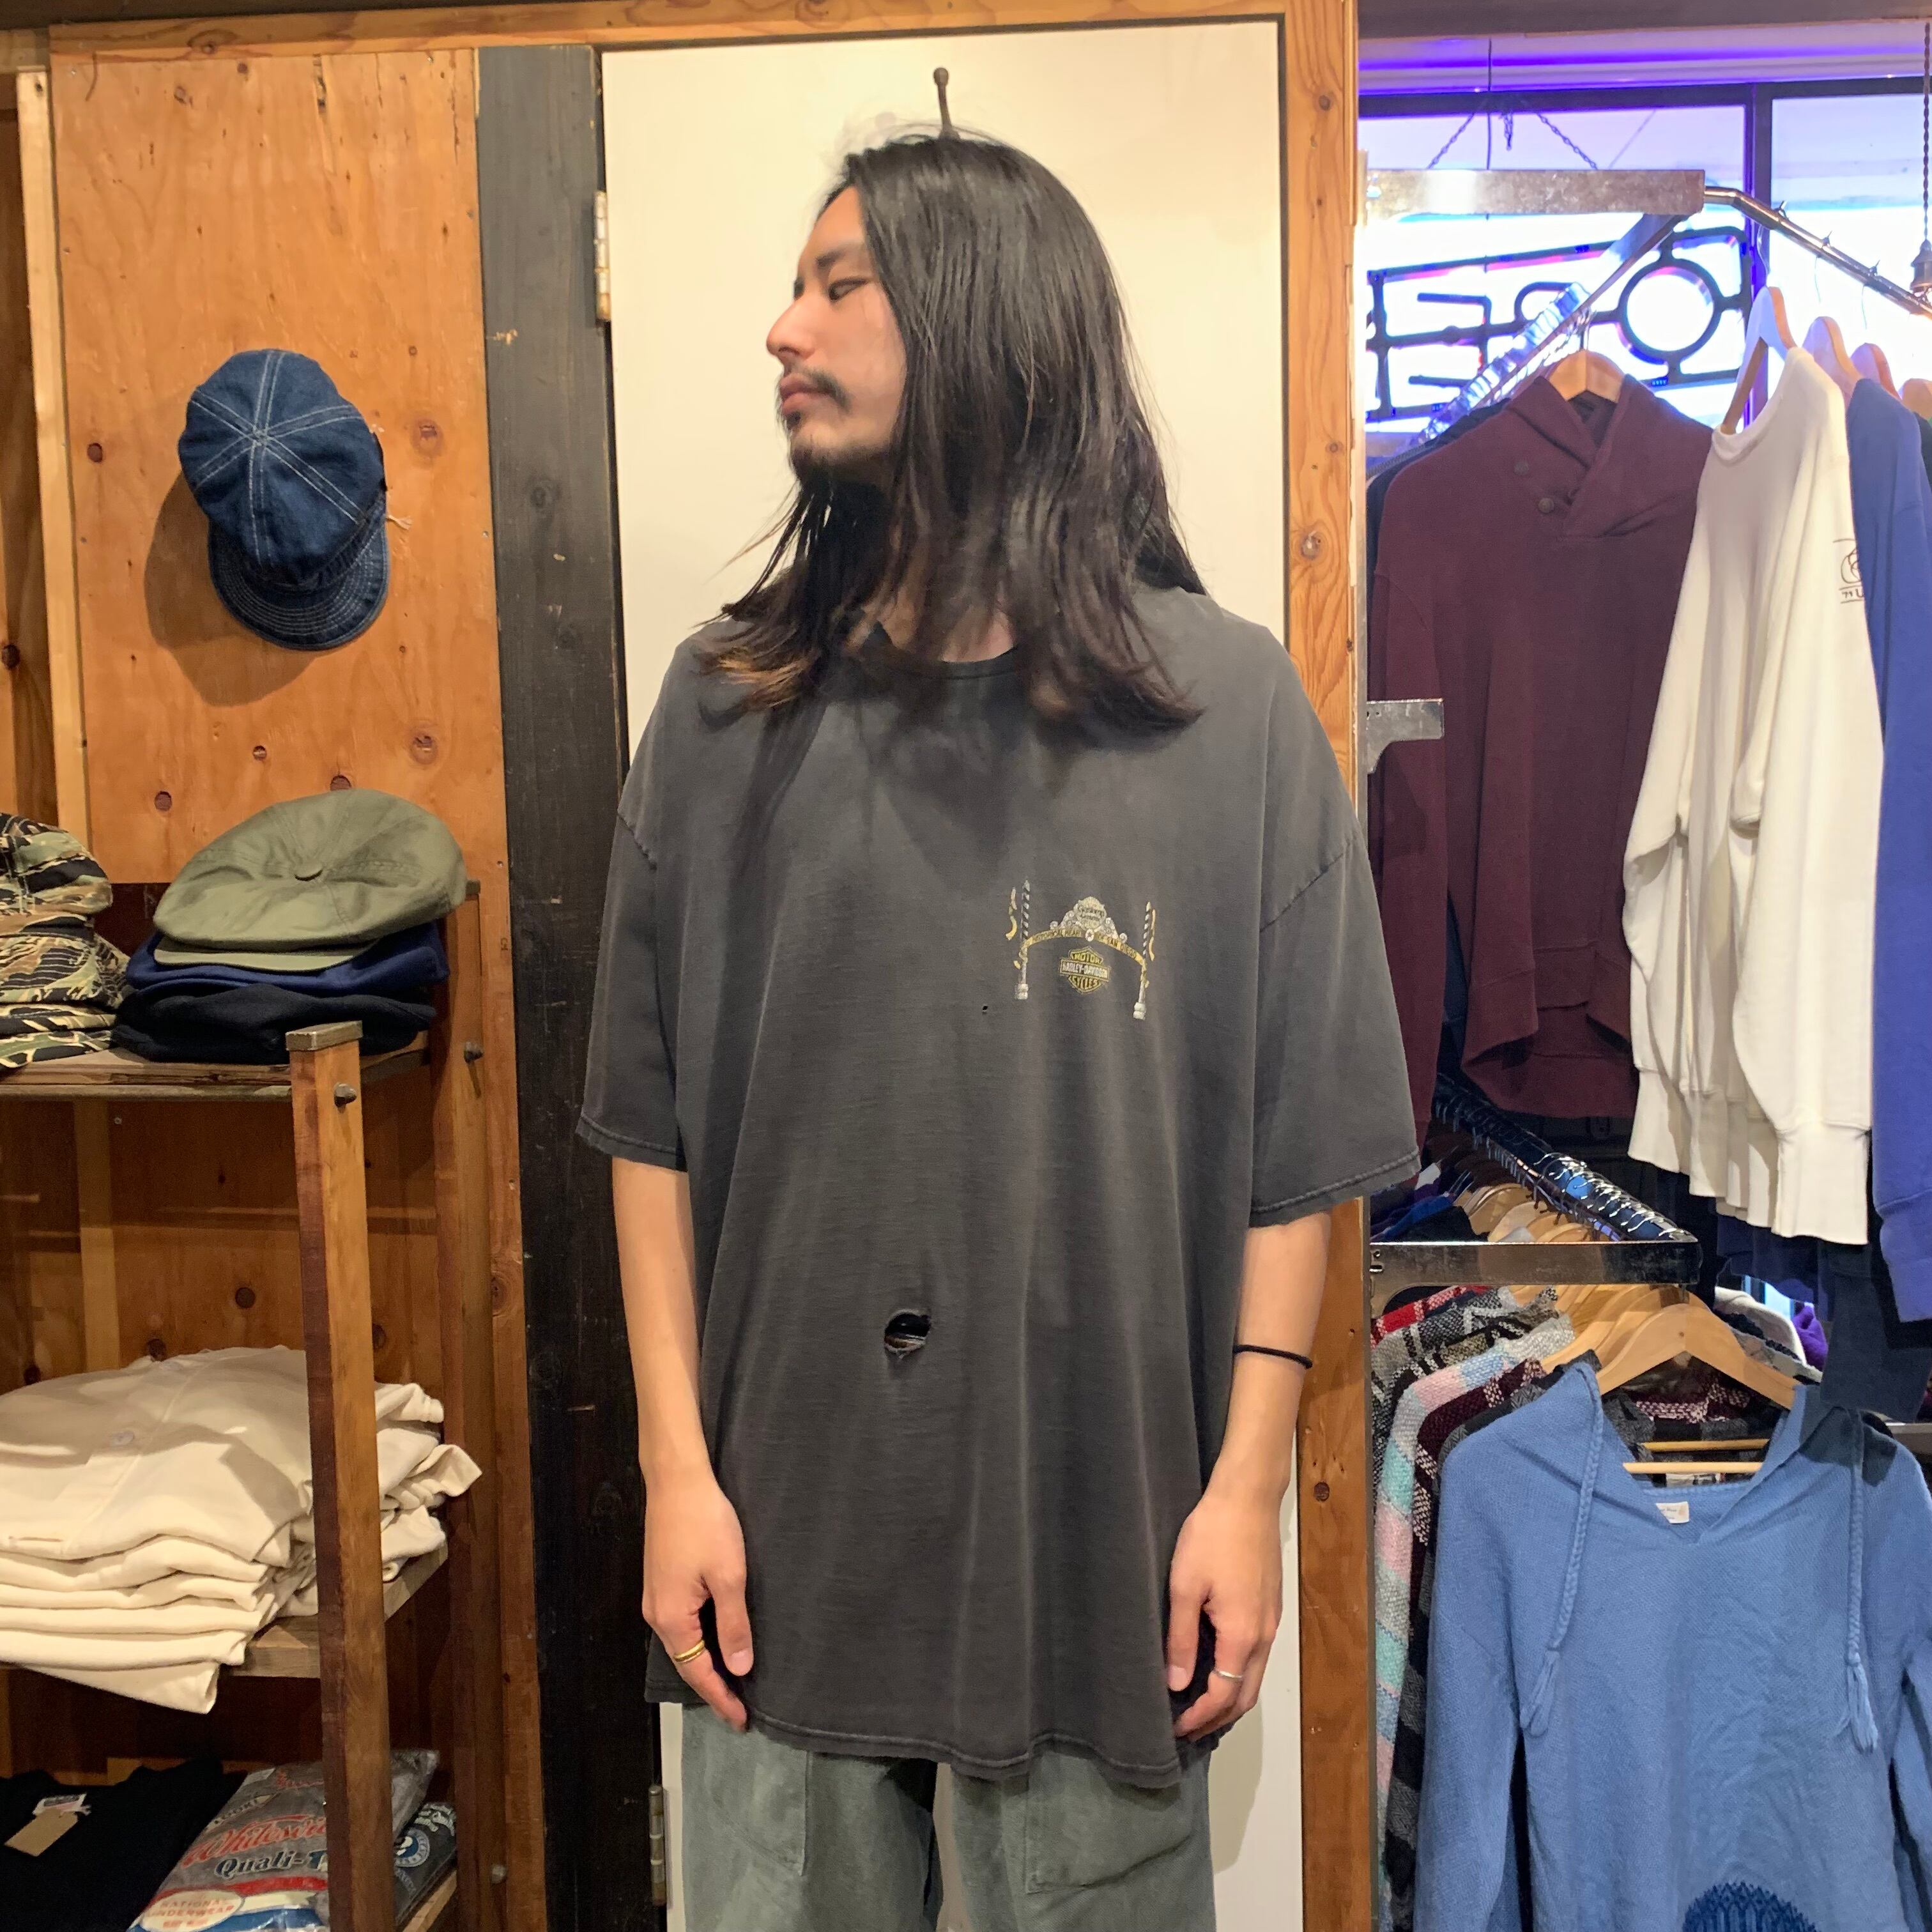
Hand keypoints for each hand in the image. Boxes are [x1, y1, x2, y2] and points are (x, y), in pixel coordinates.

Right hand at [642, 1470, 754, 1728]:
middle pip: (686, 1662)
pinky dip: (699, 1640)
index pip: (697, 1673)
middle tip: (740, 1708)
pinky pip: (680, 1624)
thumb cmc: (705, 1525)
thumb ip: (733, 1625)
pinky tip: (715, 1640)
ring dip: (705, 1664)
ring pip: (682, 1643)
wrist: (677, 1481)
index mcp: (671, 1619)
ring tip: (731, 1681)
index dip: (721, 1697)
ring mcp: (656, 1597)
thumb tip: (738, 1669)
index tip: (742, 1721)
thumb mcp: (729, 1576)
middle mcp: (656, 1614)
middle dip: (713, 1687)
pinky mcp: (661, 1581)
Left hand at [1165, 1484, 1282, 1739]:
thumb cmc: (1211, 1536)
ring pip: (1254, 1676)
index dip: (1199, 1718)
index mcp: (1243, 1635)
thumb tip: (1177, 1685)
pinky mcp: (1271, 1605)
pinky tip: (1216, 1666)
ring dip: (1230, 1697)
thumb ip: (1182, 1639)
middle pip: (1246, 1695)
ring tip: (1197, 1704)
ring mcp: (1272, 1620)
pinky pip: (1257, 1655)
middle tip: (1186, 1727)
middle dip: (1218, 1718)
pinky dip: (1239, 1674)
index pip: (1224, 1696)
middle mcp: (1264, 1635)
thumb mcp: (1185, 1586)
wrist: (1247, 1498)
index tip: (1175, 1729)